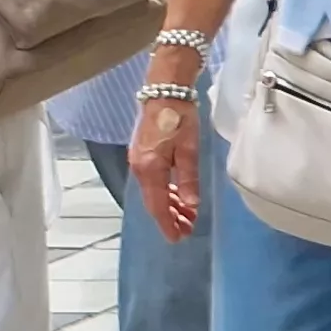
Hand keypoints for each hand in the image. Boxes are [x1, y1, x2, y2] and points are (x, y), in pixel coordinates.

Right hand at [129, 98, 202, 242]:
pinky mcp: (142, 153)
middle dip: (170, 218)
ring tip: (187, 215)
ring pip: (153, 192)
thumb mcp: (189, 150)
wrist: (164, 91)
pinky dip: (166, 192)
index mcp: (150, 169)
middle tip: (188, 230)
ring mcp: (139, 160)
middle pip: (153, 201)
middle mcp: (140, 168)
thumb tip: (191, 206)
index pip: (158, 205)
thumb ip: (188, 179)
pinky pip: (153, 181)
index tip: (178, 239)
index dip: (167, 224)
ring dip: (169, 205)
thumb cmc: (178, 119)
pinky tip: (178, 195)